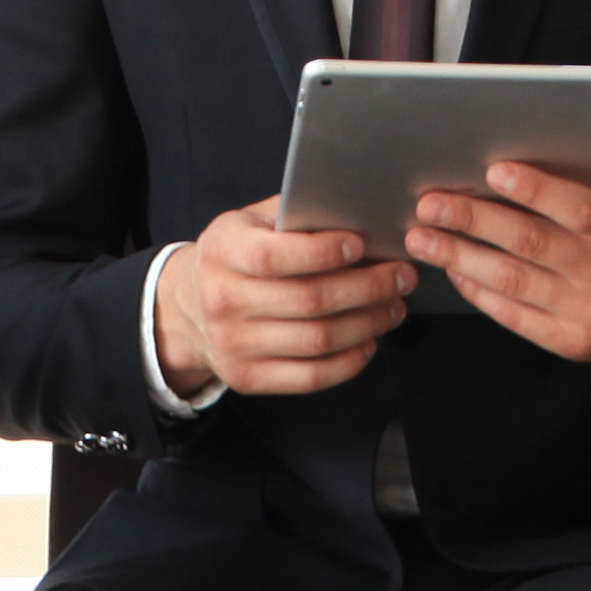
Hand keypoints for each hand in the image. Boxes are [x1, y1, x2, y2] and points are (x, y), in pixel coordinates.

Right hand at [155, 197, 414, 400]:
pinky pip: (309, 377)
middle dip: (367, 287)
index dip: (323, 252)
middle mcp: (224, 301)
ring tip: (394, 307)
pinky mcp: (246, 378)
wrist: (188, 309)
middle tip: (402, 276)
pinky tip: (368, 342)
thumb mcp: (248, 223)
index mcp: (223, 252)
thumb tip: (355, 212)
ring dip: (367, 324)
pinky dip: (348, 363)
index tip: (362, 244)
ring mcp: (234, 345)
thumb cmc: (234, 257)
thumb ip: (292, 217)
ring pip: (317, 340)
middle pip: (309, 300)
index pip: (275, 256)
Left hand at [408, 117, 590, 382]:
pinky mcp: (566, 341)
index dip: (536, 190)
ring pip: (512, 281)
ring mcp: (586, 314)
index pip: (581, 209)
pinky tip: (452, 267)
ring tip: (421, 236)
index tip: (492, 170)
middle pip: (532, 244)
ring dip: (460, 256)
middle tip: (430, 201)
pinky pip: (513, 315)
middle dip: (475, 220)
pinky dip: (477, 289)